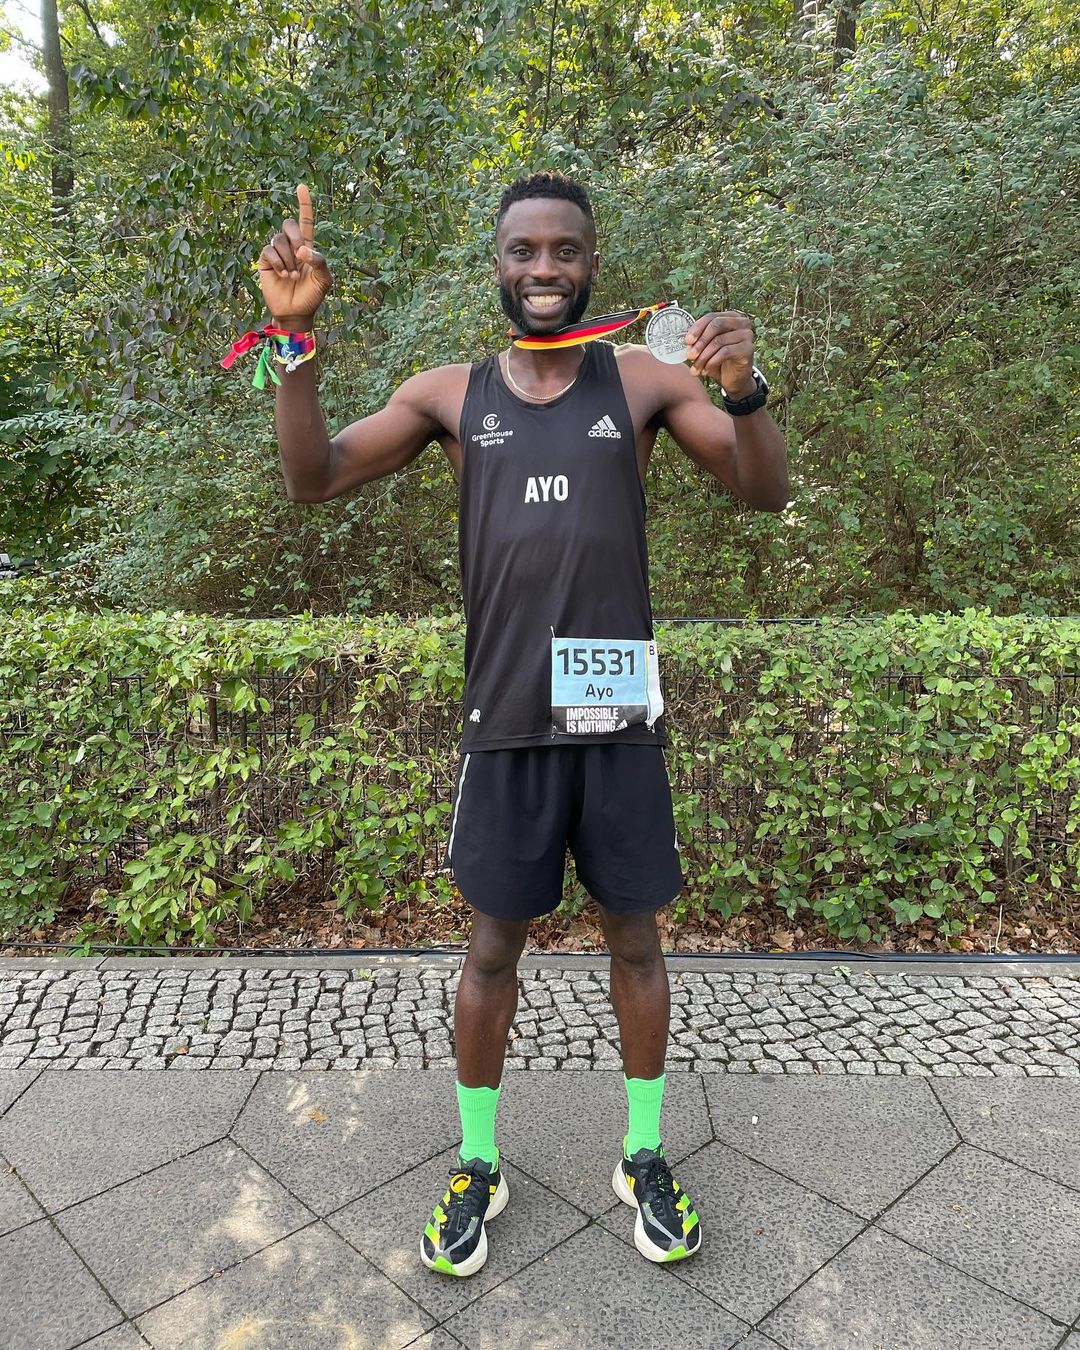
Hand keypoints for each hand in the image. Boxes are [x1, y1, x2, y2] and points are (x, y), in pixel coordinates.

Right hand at [257, 184, 331, 325]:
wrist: (296, 312)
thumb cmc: (312, 296)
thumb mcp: (324, 280)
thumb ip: (319, 261)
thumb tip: (301, 250)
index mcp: (307, 247)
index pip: (305, 221)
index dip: (304, 204)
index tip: (301, 186)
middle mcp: (291, 246)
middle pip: (289, 224)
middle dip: (296, 238)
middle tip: (300, 257)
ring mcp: (278, 253)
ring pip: (279, 239)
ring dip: (288, 259)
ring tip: (292, 276)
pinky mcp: (266, 261)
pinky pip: (269, 250)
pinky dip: (278, 263)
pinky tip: (282, 275)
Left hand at [685, 311, 755, 395]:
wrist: (734, 379)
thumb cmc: (719, 361)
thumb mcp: (707, 347)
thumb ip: (698, 339)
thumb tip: (684, 339)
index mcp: (730, 317)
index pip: (711, 317)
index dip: (697, 328)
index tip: (687, 341)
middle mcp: (741, 322)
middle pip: (716, 325)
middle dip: (700, 341)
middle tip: (690, 356)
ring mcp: (747, 335)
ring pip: (719, 341)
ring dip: (703, 356)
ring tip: (695, 368)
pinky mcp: (748, 349)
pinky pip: (725, 352)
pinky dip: (712, 362)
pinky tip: (706, 370)